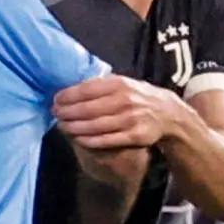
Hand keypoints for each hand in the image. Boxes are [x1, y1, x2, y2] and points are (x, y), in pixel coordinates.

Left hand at [53, 74, 182, 153]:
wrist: (167, 113)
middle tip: (56, 114)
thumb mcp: (123, 83)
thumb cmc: (137, 97)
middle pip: (87, 109)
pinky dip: (89, 140)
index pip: (86, 90)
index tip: (56, 100)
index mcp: (120, 84)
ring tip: (62, 126)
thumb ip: (100, 85)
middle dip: (67, 113)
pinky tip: (78, 138)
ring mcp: (131, 120)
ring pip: (95, 126)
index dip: (68, 96)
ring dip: (74, 127)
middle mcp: (125, 101)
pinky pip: (106, 140)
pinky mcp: (135, 136)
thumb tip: (70, 88)